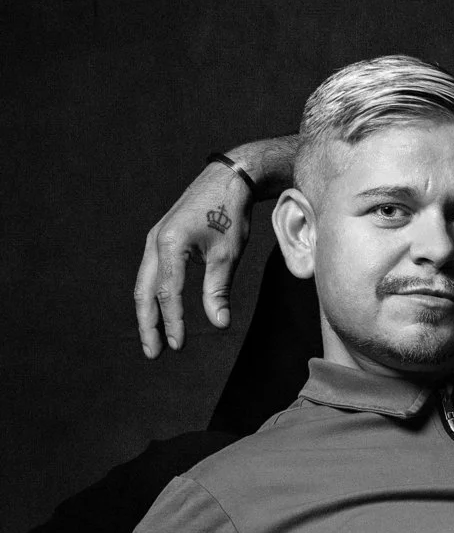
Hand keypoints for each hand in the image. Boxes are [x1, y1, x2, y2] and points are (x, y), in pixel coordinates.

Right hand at [135, 163, 252, 355]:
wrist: (228, 179)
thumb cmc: (230, 213)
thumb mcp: (227, 255)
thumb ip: (218, 290)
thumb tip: (219, 324)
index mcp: (170, 244)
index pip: (167, 292)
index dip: (172, 321)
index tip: (179, 345)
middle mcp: (155, 242)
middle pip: (144, 291)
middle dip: (148, 324)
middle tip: (154, 353)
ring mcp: (155, 240)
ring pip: (144, 283)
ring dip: (148, 313)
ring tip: (154, 339)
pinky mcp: (161, 240)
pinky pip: (151, 273)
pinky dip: (153, 295)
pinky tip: (161, 312)